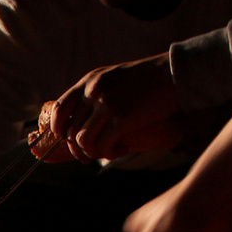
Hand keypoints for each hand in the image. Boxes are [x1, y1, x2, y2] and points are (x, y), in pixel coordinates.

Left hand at [47, 54, 181, 163]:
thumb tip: (82, 117)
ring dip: (92, 152)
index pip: (59, 109)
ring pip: (83, 141)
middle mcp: (94, 91)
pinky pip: (102, 146)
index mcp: (90, 81)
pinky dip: (108, 153)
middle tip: (88, 156)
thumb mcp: (115, 78)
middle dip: (78, 148)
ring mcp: (107, 104)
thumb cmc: (147, 80)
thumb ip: (97, 93)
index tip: (65, 138)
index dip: (58, 128)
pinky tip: (118, 150)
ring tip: (105, 152)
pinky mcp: (121, 119)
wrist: (174, 74)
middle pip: (70, 130)